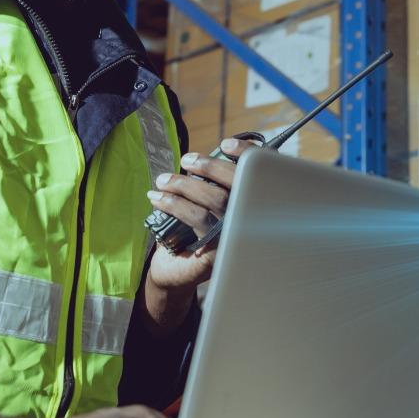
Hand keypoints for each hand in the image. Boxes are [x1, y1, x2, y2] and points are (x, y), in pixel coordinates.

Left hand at [144, 137, 256, 289]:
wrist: (175, 273)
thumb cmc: (190, 235)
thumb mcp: (204, 209)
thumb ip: (211, 187)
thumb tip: (201, 161)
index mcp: (251, 207)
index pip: (260, 174)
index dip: (247, 154)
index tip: (227, 144)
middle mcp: (250, 222)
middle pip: (238, 184)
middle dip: (209, 167)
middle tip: (185, 160)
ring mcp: (235, 237)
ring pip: (215, 199)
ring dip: (185, 185)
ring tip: (162, 181)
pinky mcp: (217, 250)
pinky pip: (197, 218)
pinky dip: (175, 204)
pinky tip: (158, 199)